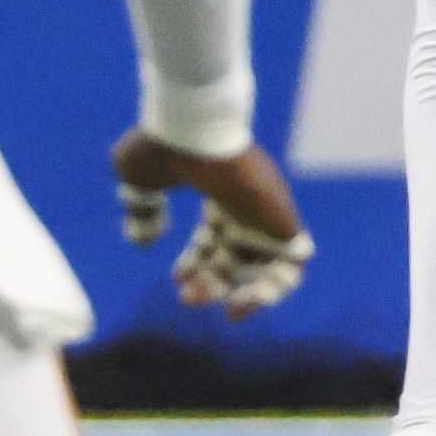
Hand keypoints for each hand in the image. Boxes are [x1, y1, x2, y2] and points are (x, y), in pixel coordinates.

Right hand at [110, 131, 312, 316]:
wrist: (189, 126)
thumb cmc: (162, 146)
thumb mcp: (141, 182)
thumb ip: (141, 210)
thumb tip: (145, 241)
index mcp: (219, 193)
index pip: (217, 238)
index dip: (198, 264)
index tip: (178, 279)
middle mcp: (247, 204)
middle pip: (239, 257)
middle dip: (213, 284)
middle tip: (188, 297)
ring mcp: (267, 211)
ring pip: (272, 266)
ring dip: (250, 294)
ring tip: (228, 309)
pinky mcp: (282, 219)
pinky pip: (295, 264)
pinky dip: (275, 288)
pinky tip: (242, 300)